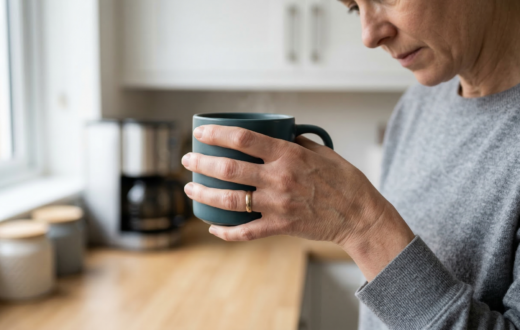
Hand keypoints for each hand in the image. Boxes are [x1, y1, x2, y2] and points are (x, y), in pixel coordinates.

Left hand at [182, 125, 413, 279]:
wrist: (360, 216)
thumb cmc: (344, 181)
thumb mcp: (322, 152)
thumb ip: (297, 143)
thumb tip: (278, 134)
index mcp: (289, 156)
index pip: (244, 140)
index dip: (217, 134)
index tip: (200, 132)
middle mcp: (279, 179)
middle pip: (229, 169)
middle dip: (201, 163)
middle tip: (188, 159)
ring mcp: (277, 205)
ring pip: (230, 200)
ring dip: (204, 193)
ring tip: (190, 187)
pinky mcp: (280, 227)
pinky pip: (245, 232)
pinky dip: (225, 231)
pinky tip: (212, 225)